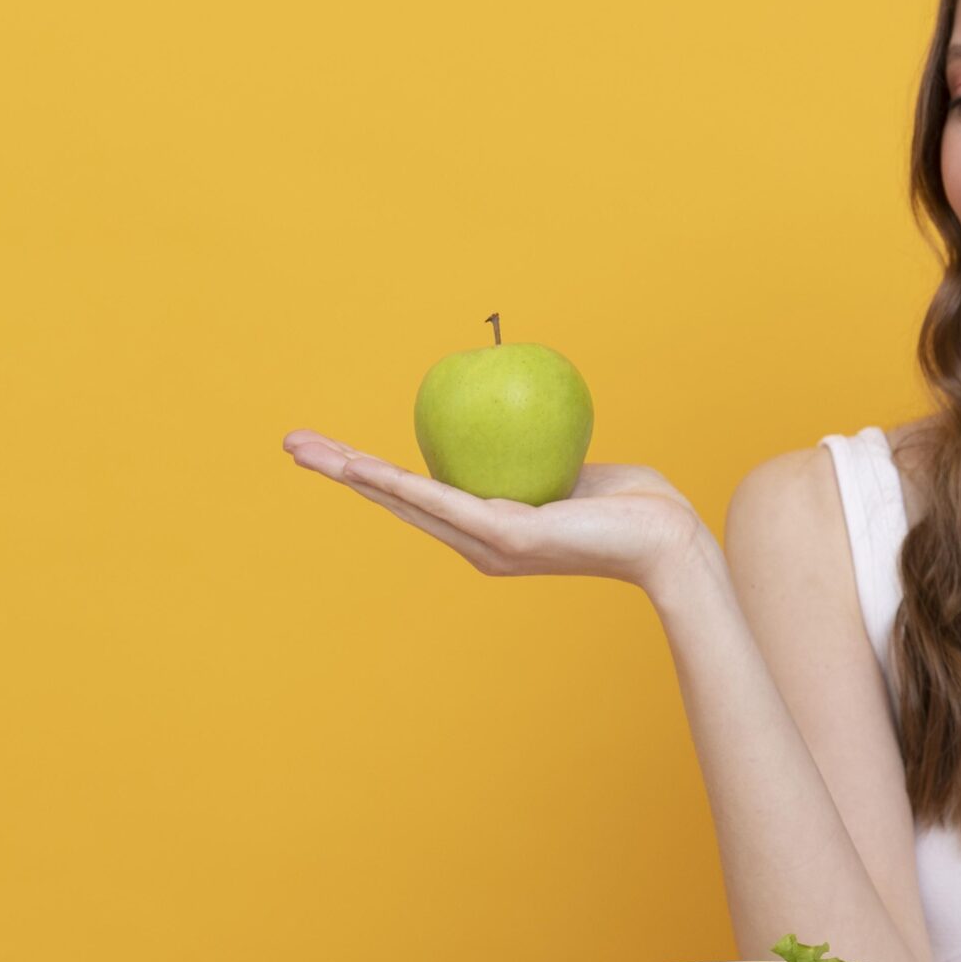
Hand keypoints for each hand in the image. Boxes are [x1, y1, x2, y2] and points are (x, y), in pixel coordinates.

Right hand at [283, 430, 710, 589]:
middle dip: (341, 470)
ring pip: (408, 501)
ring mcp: (489, 544)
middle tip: (291, 443)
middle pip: (396, 499)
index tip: (331, 449)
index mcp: (488, 528)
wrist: (669, 537)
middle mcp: (478, 543)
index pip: (418, 495)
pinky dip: (401, 484)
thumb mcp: (574, 470)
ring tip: (309, 453)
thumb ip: (542, 456)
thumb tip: (523, 417)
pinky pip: (444, 503)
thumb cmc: (633, 503)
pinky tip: (366, 467)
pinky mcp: (508, 538)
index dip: (371, 472)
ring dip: (355, 475)